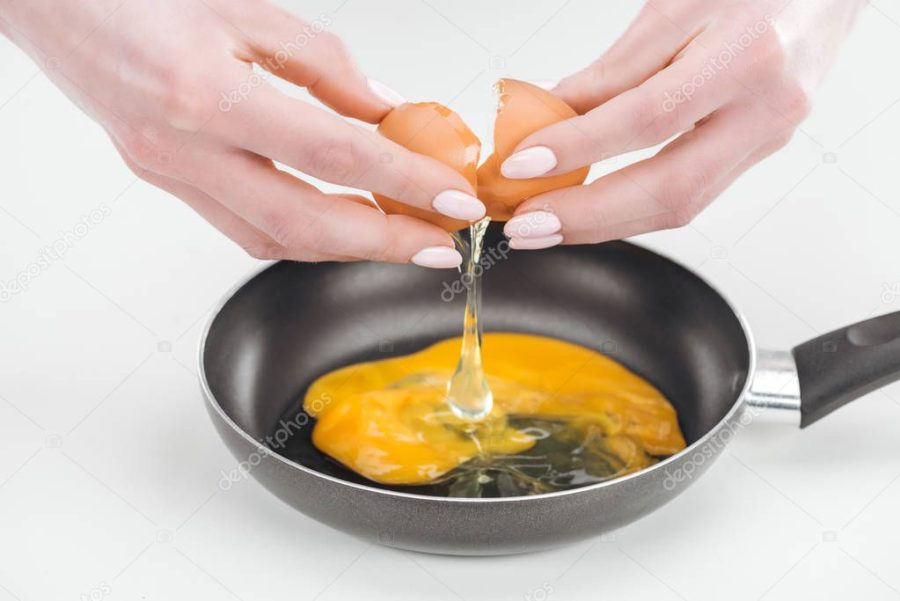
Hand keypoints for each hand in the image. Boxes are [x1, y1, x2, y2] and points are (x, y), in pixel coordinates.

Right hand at [0, 0, 483, 267]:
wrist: (53, 2)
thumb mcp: (242, 8)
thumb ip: (320, 64)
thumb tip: (384, 109)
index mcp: (204, 94)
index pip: (332, 156)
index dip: (403, 182)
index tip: (453, 198)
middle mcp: (181, 149)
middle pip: (302, 224)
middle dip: (383, 242)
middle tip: (440, 245)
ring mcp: (168, 175)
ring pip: (270, 240)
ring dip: (343, 248)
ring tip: (399, 239)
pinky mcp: (164, 183)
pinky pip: (240, 229)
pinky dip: (299, 238)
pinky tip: (335, 228)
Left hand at [501, 0, 864, 248]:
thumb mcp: (674, 5)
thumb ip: (614, 68)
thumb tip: (548, 115)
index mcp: (747, 56)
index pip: (649, 117)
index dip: (580, 147)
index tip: (522, 164)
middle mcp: (767, 109)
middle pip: (671, 188)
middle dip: (588, 216)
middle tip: (526, 225)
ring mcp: (769, 138)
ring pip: (682, 206)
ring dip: (606, 226)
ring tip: (545, 228)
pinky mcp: (759, 153)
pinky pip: (692, 195)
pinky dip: (634, 210)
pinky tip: (592, 212)